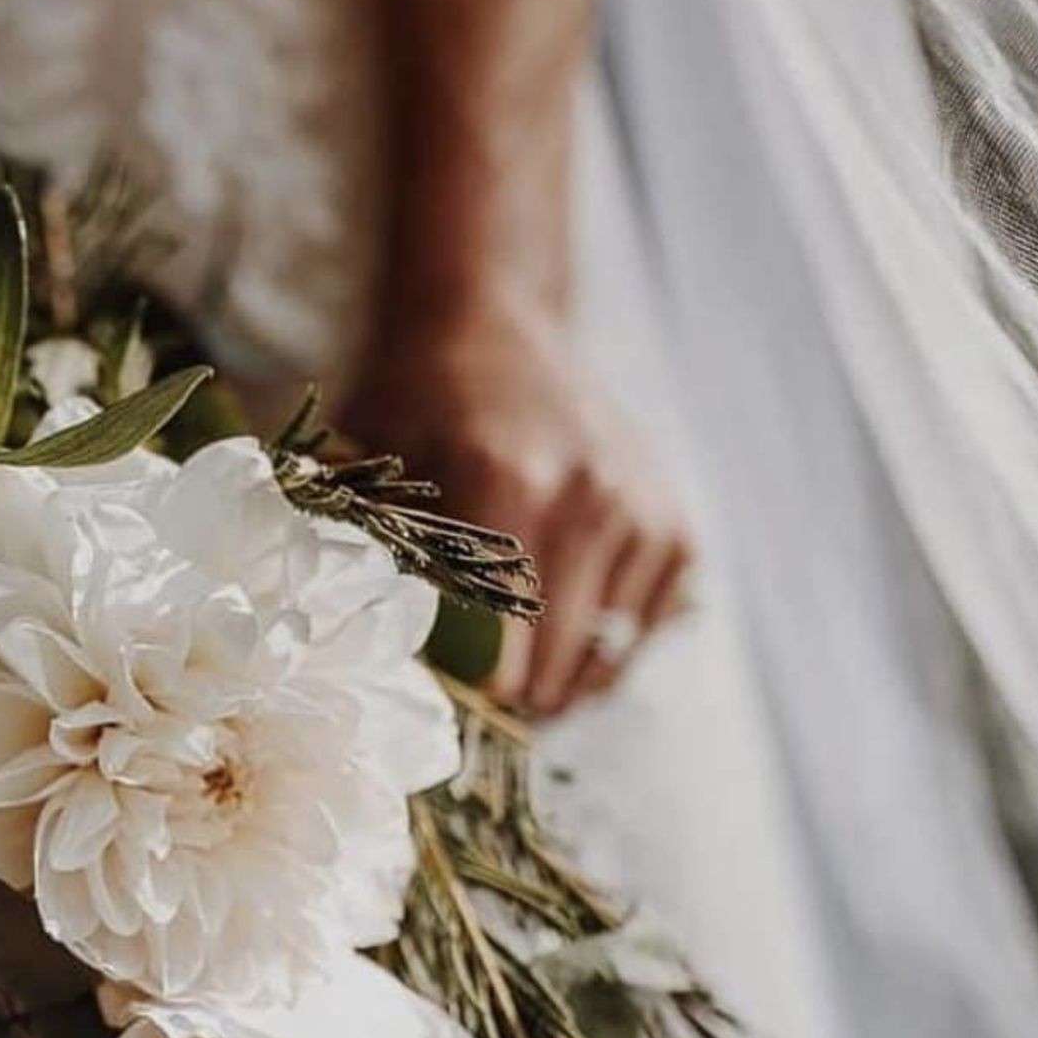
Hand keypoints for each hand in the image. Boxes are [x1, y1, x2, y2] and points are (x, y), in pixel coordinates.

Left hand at [341, 297, 692, 715]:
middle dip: (505, 710)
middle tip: (460, 713)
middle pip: (552, 672)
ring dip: (553, 693)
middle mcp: (588, 499)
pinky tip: (550, 643)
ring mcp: (640, 516)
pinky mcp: (675, 530)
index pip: (496, 654)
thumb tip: (362, 672)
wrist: (496, 324)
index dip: (459, 702)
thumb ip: (367, 553)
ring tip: (506, 685)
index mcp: (507, 482)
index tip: (427, 711)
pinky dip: (597, 660)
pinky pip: (638, 639)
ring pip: (601, 667)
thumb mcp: (366, 460)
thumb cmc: (412, 402)